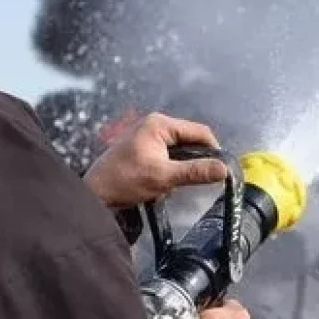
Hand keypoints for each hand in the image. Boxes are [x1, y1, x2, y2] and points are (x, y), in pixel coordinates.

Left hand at [83, 112, 228, 207]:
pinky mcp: (143, 147)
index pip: (199, 131)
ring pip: (180, 148)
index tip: (219, 170)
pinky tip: (166, 182)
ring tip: (179, 182)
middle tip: (199, 180)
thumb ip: (195, 172)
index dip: (213, 150)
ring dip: (183, 165)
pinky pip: (169, 154)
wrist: (95, 194)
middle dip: (196, 159)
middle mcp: (155, 124)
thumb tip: (224, 169)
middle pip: (190, 139)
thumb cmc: (125, 181)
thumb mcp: (164, 177)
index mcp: (160, 124)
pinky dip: (172, 167)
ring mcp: (148, 135)